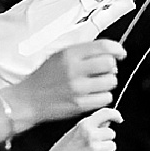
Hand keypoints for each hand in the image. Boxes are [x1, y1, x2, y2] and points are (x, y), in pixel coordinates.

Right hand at [1, 40, 123, 128]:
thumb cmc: (44, 79)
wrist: (28, 100)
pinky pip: (106, 99)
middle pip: (110, 64)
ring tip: (96, 85)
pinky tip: (93, 95)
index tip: (120, 53)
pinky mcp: (80, 104)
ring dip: (107, 83)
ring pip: (110, 82)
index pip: (103, 46)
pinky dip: (103, 97)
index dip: (117, 49)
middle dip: (111, 68)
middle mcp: (74, 69)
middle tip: (103, 72)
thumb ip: (82, 52)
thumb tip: (108, 51)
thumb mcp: (59, 56)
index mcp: (69, 54)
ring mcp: (78, 88)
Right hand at [33, 109, 118, 150]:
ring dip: (105, 150)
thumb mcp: (75, 131)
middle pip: (111, 133)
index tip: (118, 119)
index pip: (107, 113)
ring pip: (112, 146)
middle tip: (93, 144)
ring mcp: (95, 149)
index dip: (115, 115)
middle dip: (105, 138)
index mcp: (84, 124)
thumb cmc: (64, 149)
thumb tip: (108, 121)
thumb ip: (91, 126)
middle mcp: (91, 135)